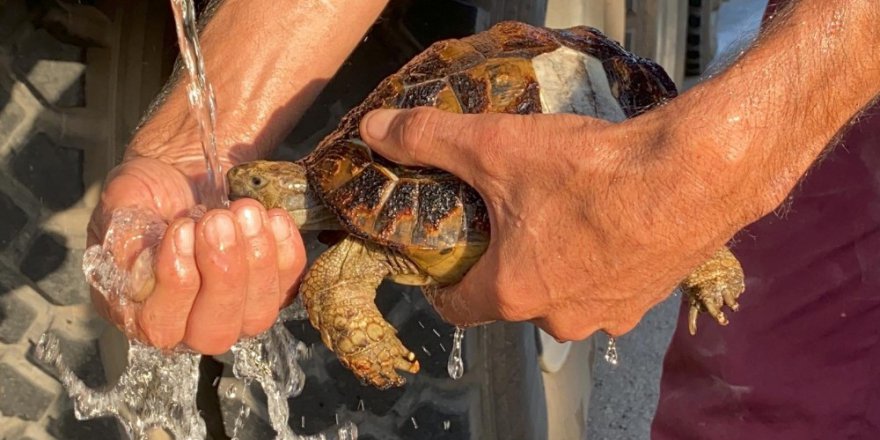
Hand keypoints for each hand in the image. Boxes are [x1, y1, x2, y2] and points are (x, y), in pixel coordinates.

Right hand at [88, 156, 305, 353]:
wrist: (185, 172)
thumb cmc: (149, 194)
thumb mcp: (121, 204)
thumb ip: (122, 236)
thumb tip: (140, 264)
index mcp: (139, 311)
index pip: (160, 326)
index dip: (176, 283)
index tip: (181, 229)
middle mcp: (189, 323)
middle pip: (215, 331)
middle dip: (223, 274)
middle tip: (219, 220)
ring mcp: (236, 311)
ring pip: (257, 315)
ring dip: (257, 261)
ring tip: (246, 212)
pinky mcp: (271, 289)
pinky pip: (288, 285)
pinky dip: (286, 252)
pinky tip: (273, 217)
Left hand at [360, 107, 744, 339]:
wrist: (695, 174)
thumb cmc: (592, 170)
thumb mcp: (496, 146)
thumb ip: (428, 139)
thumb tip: (374, 130)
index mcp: (513, 292)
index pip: (455, 308)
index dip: (441, 283)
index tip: (441, 259)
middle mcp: (558, 319)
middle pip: (511, 297)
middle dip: (502, 264)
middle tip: (506, 218)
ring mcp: (607, 315)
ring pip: (561, 295)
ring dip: (553, 265)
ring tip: (560, 216)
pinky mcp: (646, 302)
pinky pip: (605, 289)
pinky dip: (597, 265)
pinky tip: (606, 226)